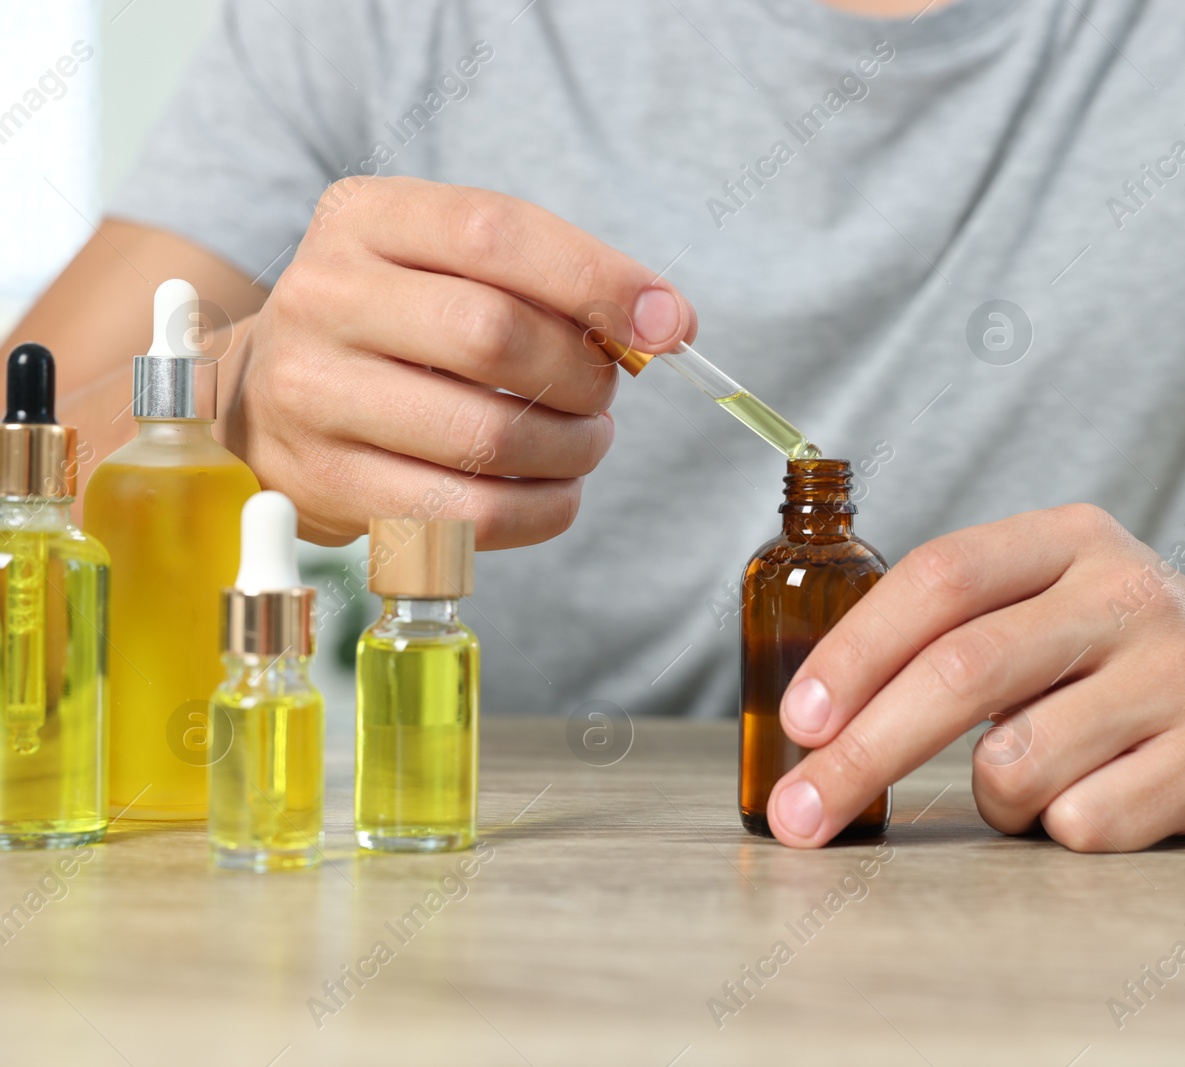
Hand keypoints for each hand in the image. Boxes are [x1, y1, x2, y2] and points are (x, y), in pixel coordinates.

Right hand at [224, 176, 695, 546]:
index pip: (494, 232)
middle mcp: (325, 297)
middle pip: (494, 336)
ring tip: (583, 441)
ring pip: (486, 436)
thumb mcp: (448, 263)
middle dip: (581, 374)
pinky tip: (556, 490)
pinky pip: (468, 514)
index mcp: (365, 219)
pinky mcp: (329, 484)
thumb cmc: (396, 321)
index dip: (597, 279)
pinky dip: (542, 510)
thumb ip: (550, 277)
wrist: (268, 391)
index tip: (669, 323)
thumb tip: (667, 322)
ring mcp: (315, 394)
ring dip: (570, 448)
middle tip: (601, 391)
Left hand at [764, 505, 1184, 849]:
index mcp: (1071, 538)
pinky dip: (1058, 828)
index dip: (856, 650)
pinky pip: (1082, 823)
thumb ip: (957, 624)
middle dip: (862, 755)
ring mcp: (1178, 677)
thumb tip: (821, 715)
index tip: (799, 720)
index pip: (941, 577)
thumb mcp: (1055, 594)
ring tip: (1035, 775)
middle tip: (799, 817)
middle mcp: (1127, 595)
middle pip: (962, 672)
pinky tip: (1102, 792)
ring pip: (1016, 765)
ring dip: (991, 797)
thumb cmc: (1125, 649)